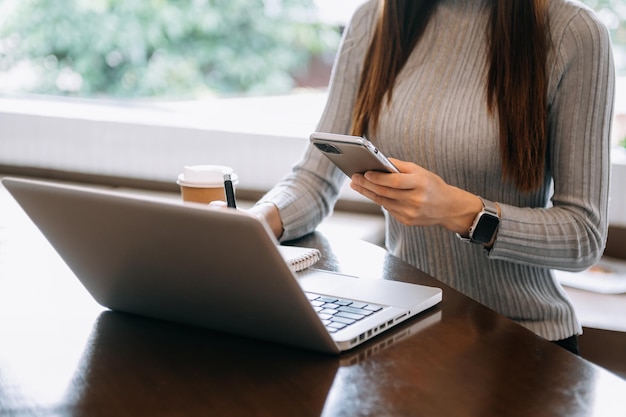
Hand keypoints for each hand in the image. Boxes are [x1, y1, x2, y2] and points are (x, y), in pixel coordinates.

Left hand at [349, 158, 481, 234]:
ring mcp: (410, 213)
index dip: (378, 177)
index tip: (365, 172)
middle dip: (367, 184)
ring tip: (356, 184)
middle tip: (354, 177)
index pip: (395, 181)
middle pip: (385, 192)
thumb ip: (400, 166)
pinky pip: (388, 208)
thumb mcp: (421, 171)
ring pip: (383, 201)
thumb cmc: (432, 185)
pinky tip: (369, 192)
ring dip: (367, 192)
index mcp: (421, 184)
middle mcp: (416, 200)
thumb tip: (380, 161)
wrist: (448, 207)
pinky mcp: (406, 221)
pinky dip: (377, 199)